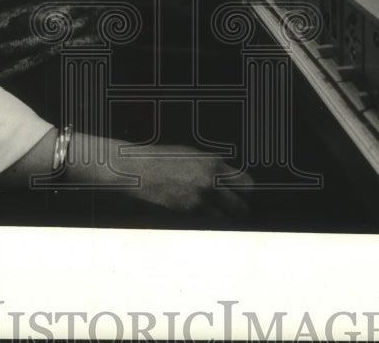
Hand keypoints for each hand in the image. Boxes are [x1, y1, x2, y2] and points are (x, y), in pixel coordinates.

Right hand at [67, 134, 252, 220]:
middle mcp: (210, 180)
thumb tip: (228, 177)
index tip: (243, 195)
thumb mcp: (190, 154)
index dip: (245, 192)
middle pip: (240, 205)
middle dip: (239, 210)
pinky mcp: (186, 213)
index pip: (246, 183)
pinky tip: (202, 219)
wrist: (133, 169)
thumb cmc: (159, 159)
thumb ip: (211, 166)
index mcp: (213, 162)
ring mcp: (198, 198)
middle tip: (235, 212)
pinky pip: (206, 224)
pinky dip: (208, 224)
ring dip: (224, 220)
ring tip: (219, 218)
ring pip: (225, 218)